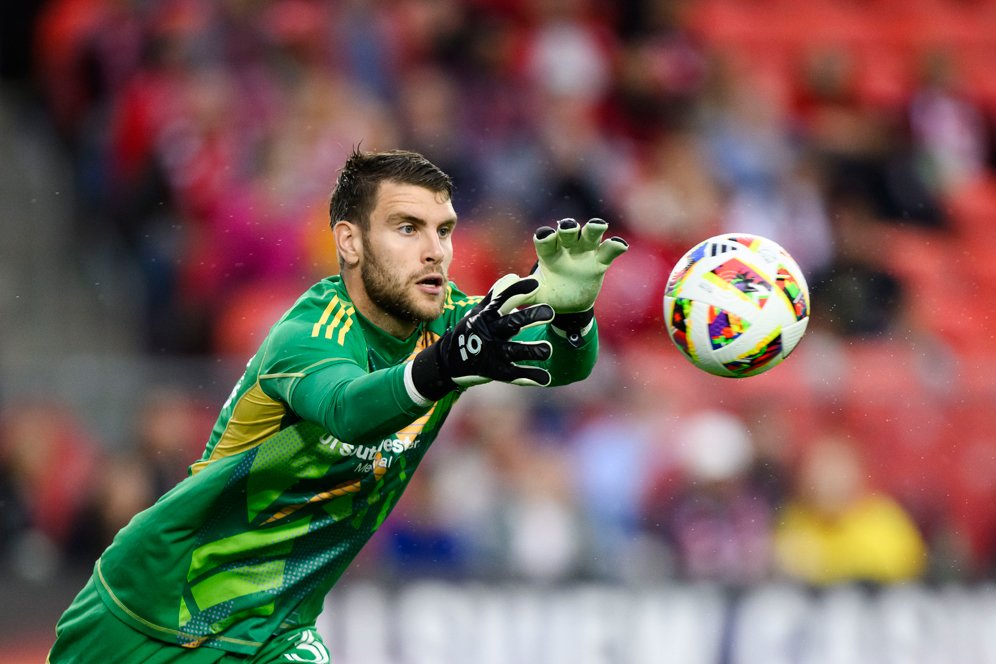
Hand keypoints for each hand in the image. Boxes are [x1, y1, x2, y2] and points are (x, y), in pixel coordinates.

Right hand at [410, 275, 554, 401]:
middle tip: (549, 312)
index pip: (502, 300)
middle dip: (530, 317)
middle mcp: (489, 333)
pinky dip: (530, 376)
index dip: (518, 291)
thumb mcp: (479, 311)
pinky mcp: (495, 371)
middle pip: (511, 324)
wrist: (450, 359)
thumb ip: (497, 294)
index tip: (536, 283)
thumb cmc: (472, 329)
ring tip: (548, 349)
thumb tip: (515, 276)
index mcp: (486, 316)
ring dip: (531, 350)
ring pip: (513, 350)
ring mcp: (492, 352)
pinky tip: (545, 378)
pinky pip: (514, 374)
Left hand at [527, 218, 628, 313]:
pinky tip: (620, 245)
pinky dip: (615, 246)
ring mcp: (584, 252)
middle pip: (568, 232)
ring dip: (593, 229)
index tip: (544, 235)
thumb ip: (522, 295)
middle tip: (568, 226)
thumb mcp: (535, 297)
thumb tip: (506, 299)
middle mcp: (566, 248)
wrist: (570, 304)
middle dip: (568, 227)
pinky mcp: (600, 262)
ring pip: (590, 235)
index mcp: (548, 254)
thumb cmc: (550, 294)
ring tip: (598, 225)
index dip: (545, 237)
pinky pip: (608, 251)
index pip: (545, 241)